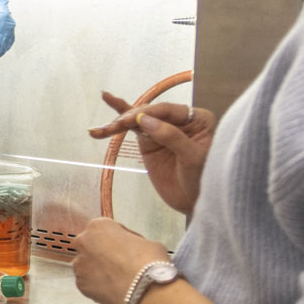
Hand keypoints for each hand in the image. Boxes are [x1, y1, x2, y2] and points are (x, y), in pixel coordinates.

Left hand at [72, 217, 169, 303]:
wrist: (145, 289)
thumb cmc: (149, 263)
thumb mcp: (146, 241)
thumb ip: (131, 241)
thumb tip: (132, 248)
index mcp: (98, 225)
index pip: (106, 230)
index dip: (118, 240)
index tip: (125, 247)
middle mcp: (83, 242)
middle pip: (92, 246)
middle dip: (103, 253)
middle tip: (120, 263)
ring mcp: (79, 263)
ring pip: (87, 265)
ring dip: (98, 269)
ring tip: (118, 277)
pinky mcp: (80, 283)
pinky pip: (88, 282)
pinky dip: (98, 285)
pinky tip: (113, 287)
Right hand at [88, 92, 214, 214]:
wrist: (195, 202)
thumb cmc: (203, 179)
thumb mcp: (192, 158)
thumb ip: (171, 137)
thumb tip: (144, 120)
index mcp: (197, 119)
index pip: (167, 110)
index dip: (148, 113)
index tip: (131, 121)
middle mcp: (179, 120)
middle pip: (149, 112)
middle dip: (129, 119)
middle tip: (114, 127)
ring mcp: (161, 129)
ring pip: (136, 118)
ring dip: (117, 123)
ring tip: (100, 130)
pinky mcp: (149, 140)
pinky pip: (132, 126)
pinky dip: (118, 120)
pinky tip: (105, 102)